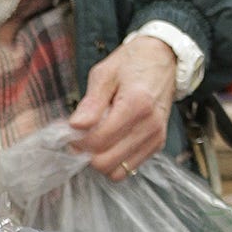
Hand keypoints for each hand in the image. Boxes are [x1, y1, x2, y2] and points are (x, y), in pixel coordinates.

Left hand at [69, 33, 179, 180]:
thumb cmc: (130, 64)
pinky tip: (109, 142)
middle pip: (106, 162)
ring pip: (117, 171)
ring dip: (100, 160)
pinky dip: (114, 161)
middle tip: (79, 137)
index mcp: (137, 104)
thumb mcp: (104, 74)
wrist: (162, 59)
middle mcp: (150, 125)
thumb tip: (75, 126)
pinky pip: (129, 168)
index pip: (98, 140)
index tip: (70, 131)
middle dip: (86, 153)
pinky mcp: (157, 144)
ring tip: (94, 139)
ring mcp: (156, 137)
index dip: (77, 141)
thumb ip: (91, 103)